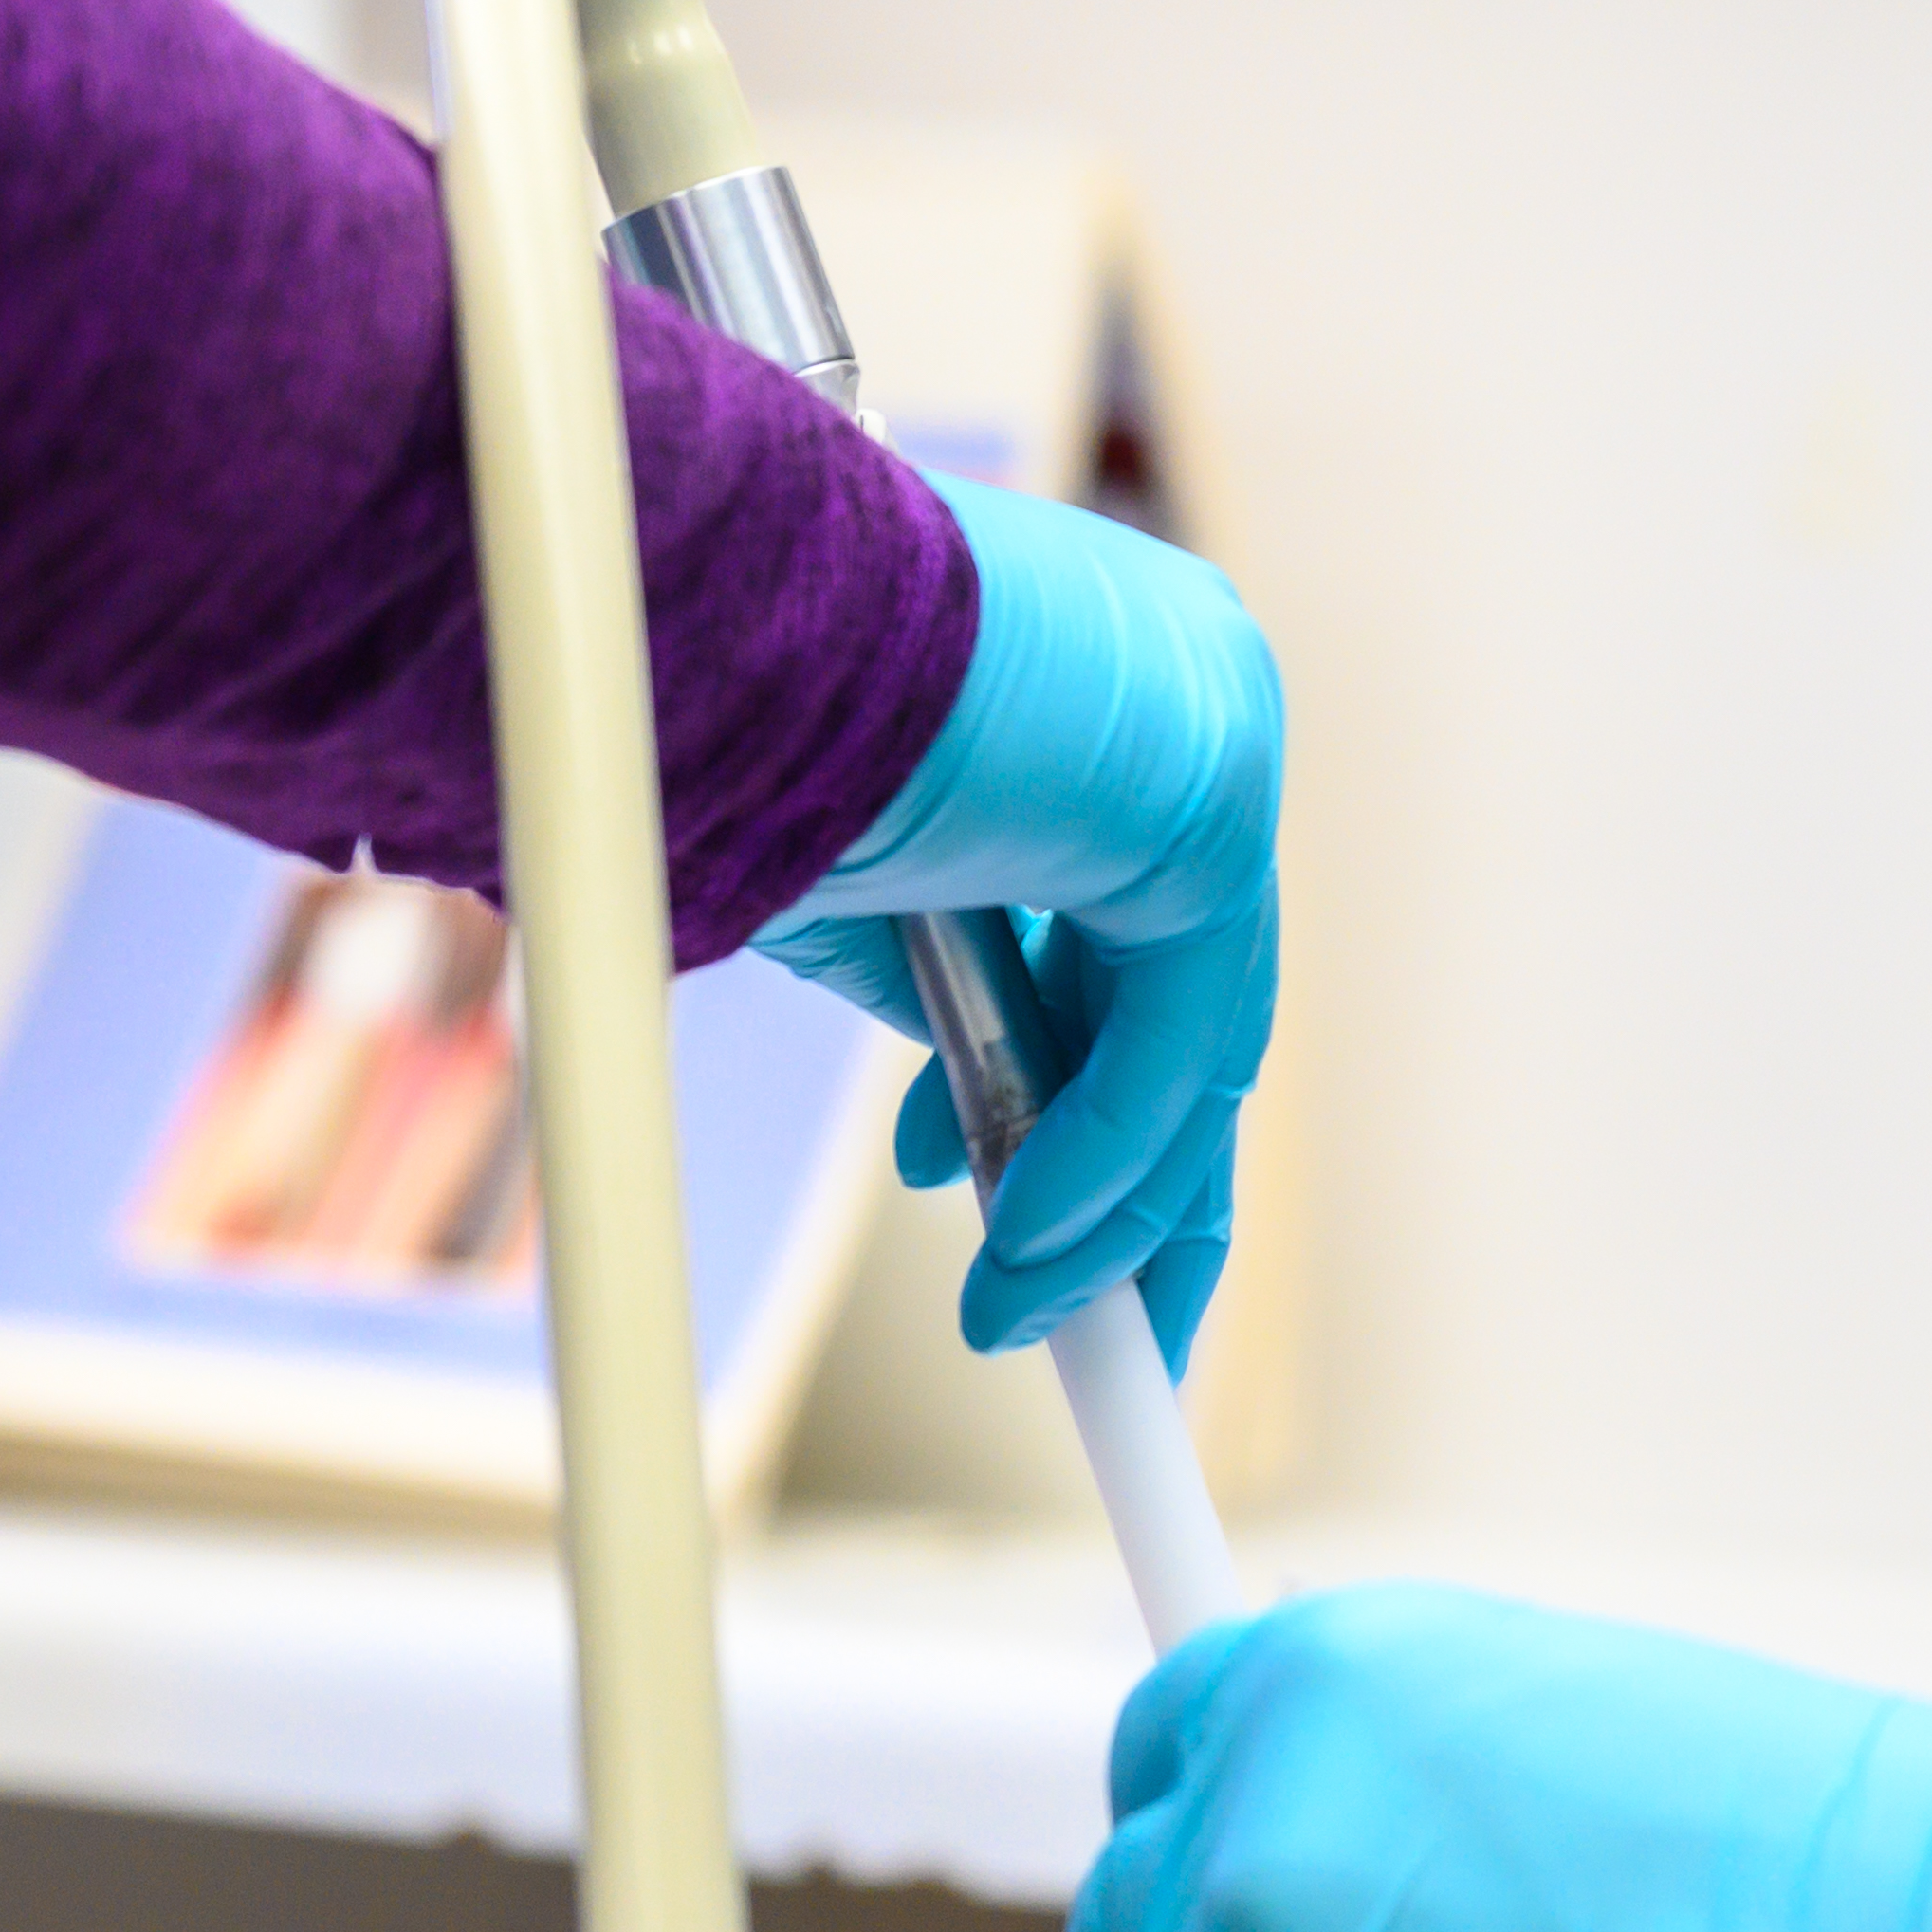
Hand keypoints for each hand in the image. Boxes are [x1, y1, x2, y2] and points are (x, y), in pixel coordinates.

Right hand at [766, 473, 1274, 1366]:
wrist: (715, 606)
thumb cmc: (746, 707)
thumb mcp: (862, 878)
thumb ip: (944, 984)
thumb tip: (982, 1114)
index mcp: (1122, 682)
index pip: (1142, 930)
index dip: (1081, 1095)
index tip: (1009, 1206)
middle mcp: (1196, 698)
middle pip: (1193, 996)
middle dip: (1130, 1181)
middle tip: (1072, 1309)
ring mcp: (1216, 739)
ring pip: (1192, 1037)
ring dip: (1112, 1211)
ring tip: (1028, 1326)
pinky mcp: (1206, 802)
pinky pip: (1174, 1037)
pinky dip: (1106, 1162)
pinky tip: (1035, 1258)